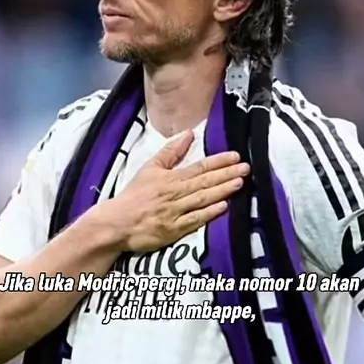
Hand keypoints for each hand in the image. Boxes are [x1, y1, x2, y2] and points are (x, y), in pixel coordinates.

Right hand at [110, 130, 249, 253]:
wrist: (117, 223)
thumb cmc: (134, 195)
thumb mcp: (149, 168)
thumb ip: (170, 152)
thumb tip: (189, 133)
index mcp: (170, 178)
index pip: (198, 167)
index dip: (218, 161)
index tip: (236, 156)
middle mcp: (175, 193)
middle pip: (204, 182)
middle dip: (227, 174)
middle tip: (246, 168)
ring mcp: (175, 212)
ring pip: (202, 199)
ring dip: (222, 190)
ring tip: (239, 183)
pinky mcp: (173, 230)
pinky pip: (194, 220)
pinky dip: (208, 213)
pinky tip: (223, 206)